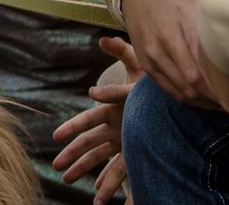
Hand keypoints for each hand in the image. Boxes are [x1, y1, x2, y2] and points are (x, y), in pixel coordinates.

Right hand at [52, 37, 140, 201]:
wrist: (172, 94)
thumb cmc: (152, 81)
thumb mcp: (137, 64)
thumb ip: (121, 51)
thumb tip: (102, 39)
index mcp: (110, 109)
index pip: (87, 121)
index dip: (72, 128)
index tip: (56, 136)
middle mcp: (114, 126)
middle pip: (89, 143)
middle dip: (72, 155)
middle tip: (56, 165)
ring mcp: (124, 140)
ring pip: (100, 159)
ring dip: (85, 170)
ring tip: (68, 180)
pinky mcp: (136, 150)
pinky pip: (120, 170)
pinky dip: (108, 183)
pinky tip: (99, 197)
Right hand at [117, 0, 217, 105]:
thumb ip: (222, 15)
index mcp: (185, 17)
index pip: (207, 60)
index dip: (227, 81)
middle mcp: (166, 38)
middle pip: (196, 80)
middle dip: (220, 96)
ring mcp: (153, 52)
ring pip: (183, 90)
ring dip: (206, 101)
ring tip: (228, 103)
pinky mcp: (146, 62)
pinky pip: (170, 90)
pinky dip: (190, 99)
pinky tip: (207, 99)